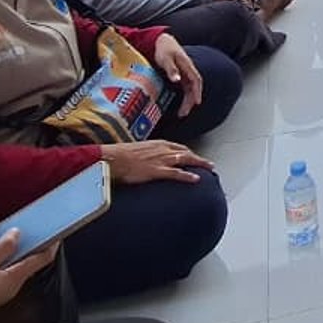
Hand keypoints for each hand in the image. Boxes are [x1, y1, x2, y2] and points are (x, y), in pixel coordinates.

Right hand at [98, 139, 214, 184]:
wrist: (112, 158)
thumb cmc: (119, 156)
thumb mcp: (136, 152)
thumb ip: (145, 155)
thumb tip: (146, 161)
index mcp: (157, 144)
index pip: (178, 147)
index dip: (188, 153)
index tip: (195, 157)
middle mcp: (162, 149)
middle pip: (186, 152)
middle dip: (199, 158)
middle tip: (209, 164)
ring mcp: (160, 159)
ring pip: (186, 159)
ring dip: (200, 164)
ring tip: (210, 169)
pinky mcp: (156, 170)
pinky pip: (176, 173)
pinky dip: (187, 175)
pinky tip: (196, 179)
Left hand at [152, 34, 202, 115]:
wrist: (161, 41)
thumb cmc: (164, 48)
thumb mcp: (166, 58)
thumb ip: (171, 69)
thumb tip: (177, 80)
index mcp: (187, 66)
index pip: (196, 81)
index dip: (197, 92)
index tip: (197, 102)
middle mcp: (188, 70)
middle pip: (193, 88)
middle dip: (190, 101)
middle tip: (184, 113)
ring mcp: (184, 73)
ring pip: (189, 89)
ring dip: (187, 101)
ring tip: (181, 113)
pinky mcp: (179, 74)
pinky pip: (185, 88)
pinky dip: (184, 96)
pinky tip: (179, 103)